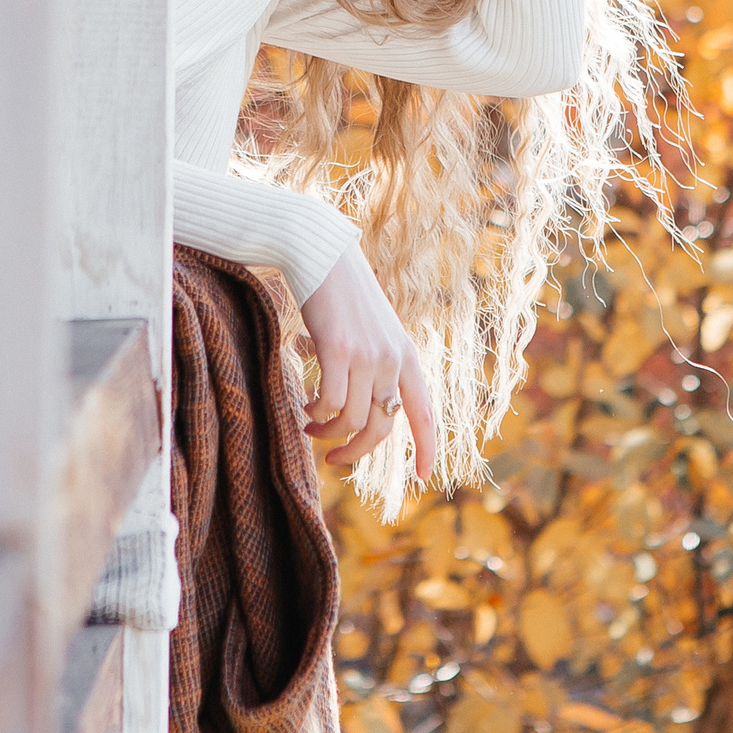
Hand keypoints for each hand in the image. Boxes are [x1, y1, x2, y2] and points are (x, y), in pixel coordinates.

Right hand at [295, 247, 436, 475]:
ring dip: (329, 435)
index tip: (424, 477)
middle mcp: (392, 360)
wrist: (323, 255)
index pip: (424, 412)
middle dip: (356, 453)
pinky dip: (316, 414)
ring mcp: (367, 356)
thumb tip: (365, 411)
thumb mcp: (374, 332)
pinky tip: (305, 406)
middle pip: (381, 428)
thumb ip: (377, 367)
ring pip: (353, 421)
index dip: (427, 448)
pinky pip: (330, 404)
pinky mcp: (339, 350)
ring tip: (311, 428)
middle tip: (333, 459)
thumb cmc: (343, 295)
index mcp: (406, 357)